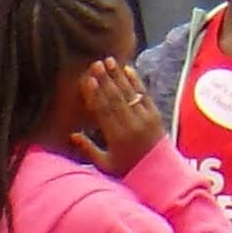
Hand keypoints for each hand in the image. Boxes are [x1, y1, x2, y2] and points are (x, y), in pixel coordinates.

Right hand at [73, 54, 164, 168]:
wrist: (159, 171)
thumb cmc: (128, 169)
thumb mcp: (105, 164)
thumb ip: (88, 149)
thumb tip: (72, 134)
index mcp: (117, 137)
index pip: (103, 111)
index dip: (95, 93)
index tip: (87, 79)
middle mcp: (131, 125)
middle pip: (116, 98)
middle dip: (105, 79)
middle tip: (96, 64)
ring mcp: (145, 118)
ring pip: (129, 93)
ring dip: (119, 76)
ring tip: (109, 61)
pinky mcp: (155, 114)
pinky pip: (144, 94)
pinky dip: (136, 81)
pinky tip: (128, 69)